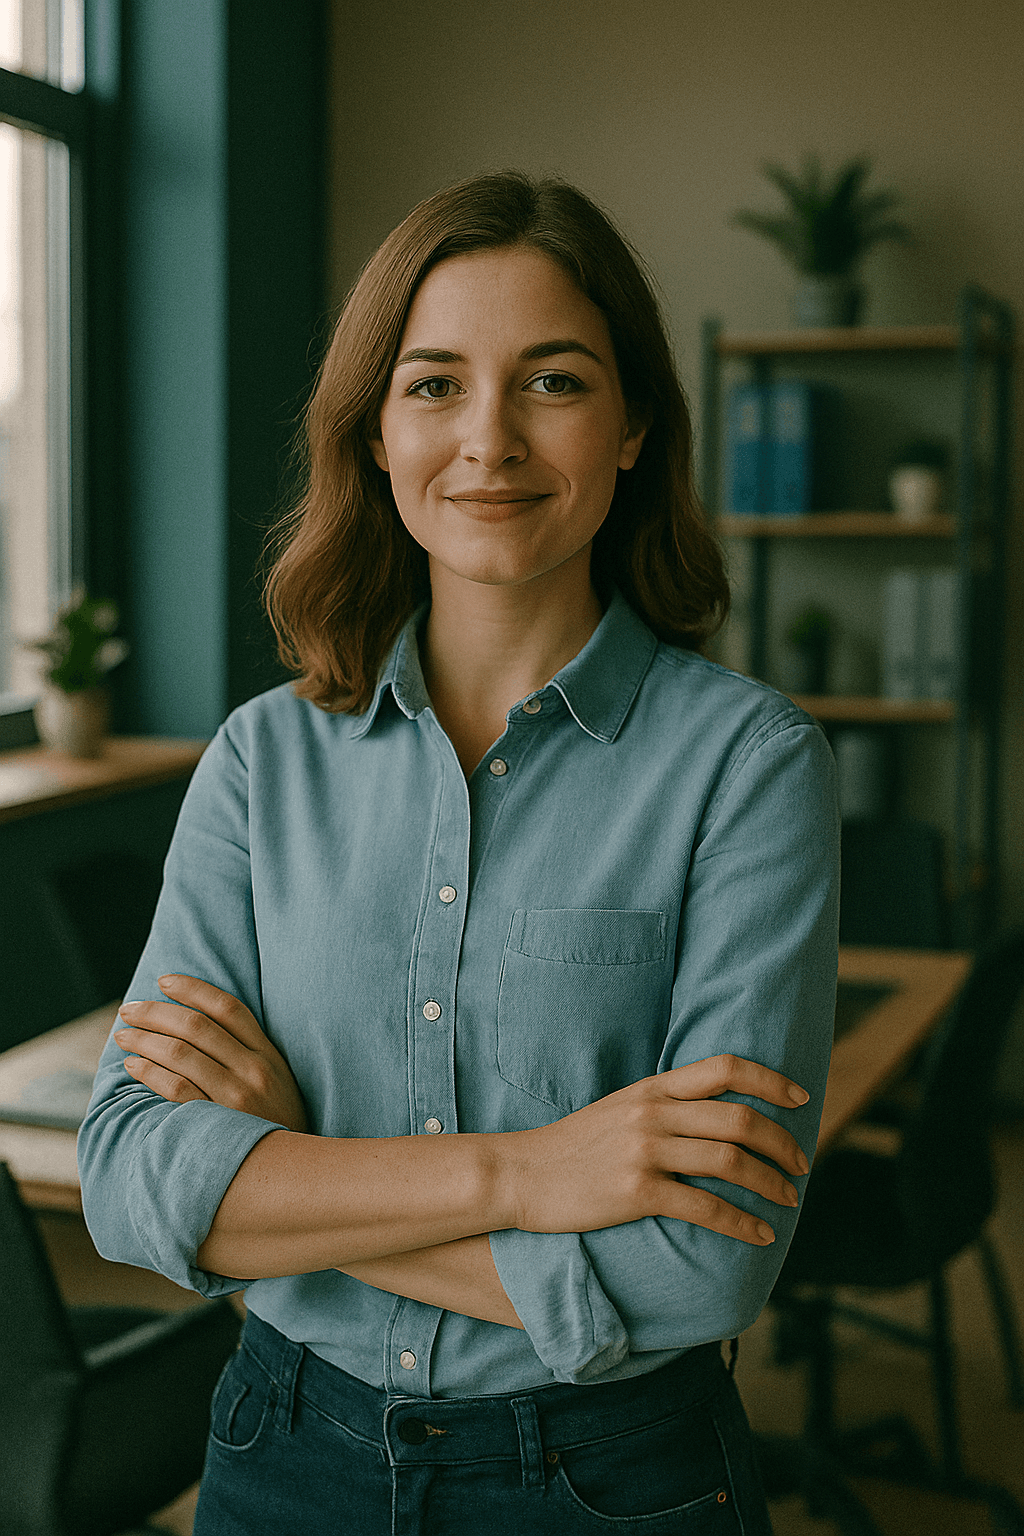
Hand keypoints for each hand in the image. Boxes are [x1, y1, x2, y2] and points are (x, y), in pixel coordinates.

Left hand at [114, 975, 307, 1132]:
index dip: (193, 989)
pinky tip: (133, 1066)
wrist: (295, 1172)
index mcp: (268, 1053)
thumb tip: (196, 1024)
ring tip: (123, 1036)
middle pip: (197, 1026)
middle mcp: (254, 1069)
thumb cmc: (277, 1122)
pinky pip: (175, 1088)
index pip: (227, 1007)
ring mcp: (236, 1097)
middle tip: (129, 1009)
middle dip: (156, 1012)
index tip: (164, 981)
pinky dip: (149, 1072)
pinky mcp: (218, 1123)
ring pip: (181, 1053)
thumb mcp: (277, 1080)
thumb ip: (248, 1053)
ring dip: (144, 1039)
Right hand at [504, 1055, 810, 1246]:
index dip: (771, 1081)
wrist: (518, 1174)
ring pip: (730, 1161)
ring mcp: (644, 1151)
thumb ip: (662, 1105)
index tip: (800, 1098)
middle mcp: (653, 1113)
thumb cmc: (571, 1147)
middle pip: (739, 1118)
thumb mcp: (619, 1108)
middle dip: (781, 1142)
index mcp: (652, 1088)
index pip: (725, 1068)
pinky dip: (741, 1223)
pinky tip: (760, 1235)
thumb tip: (711, 1116)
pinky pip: (705, 1207)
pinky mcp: (636, 1192)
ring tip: (789, 1199)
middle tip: (801, 1164)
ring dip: (771, 1183)